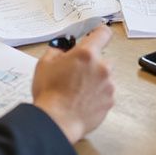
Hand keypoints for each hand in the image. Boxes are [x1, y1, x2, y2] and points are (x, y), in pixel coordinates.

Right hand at [32, 25, 114, 143]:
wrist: (57, 121)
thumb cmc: (50, 93)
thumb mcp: (45, 63)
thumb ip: (58, 51)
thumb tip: (64, 50)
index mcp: (86, 53)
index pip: (103, 33)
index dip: (99, 33)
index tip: (96, 36)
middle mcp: (102, 67)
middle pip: (102, 58)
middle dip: (91, 63)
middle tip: (75, 73)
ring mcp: (108, 85)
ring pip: (104, 76)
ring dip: (94, 79)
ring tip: (77, 90)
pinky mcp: (110, 101)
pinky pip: (105, 92)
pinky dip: (97, 94)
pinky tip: (82, 100)